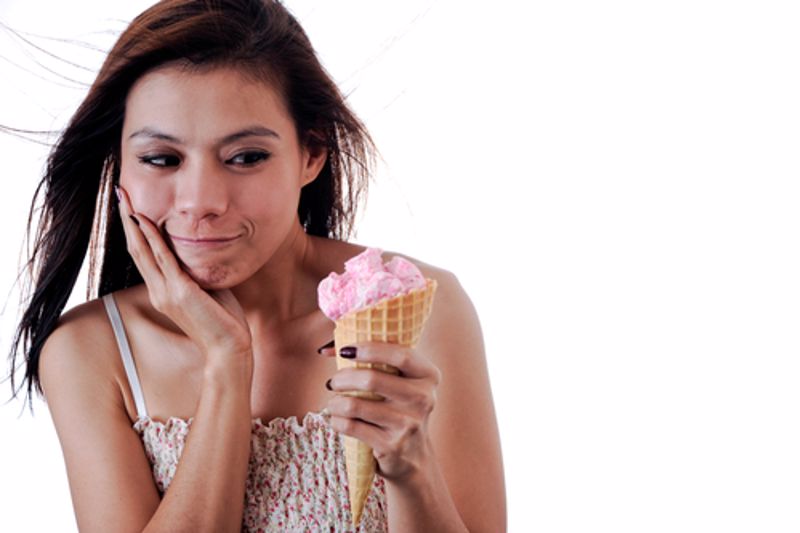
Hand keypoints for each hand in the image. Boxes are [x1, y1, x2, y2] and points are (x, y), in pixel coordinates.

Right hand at [116, 186, 251, 365]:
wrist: (228, 348)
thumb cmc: (223, 321)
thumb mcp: (207, 290)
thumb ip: (198, 271)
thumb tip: (202, 251)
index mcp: (163, 291)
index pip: (143, 255)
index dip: (135, 230)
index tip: (130, 207)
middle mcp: (158, 291)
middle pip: (136, 249)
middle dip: (127, 220)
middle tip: (120, 194)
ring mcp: (165, 293)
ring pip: (143, 251)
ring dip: (134, 223)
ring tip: (126, 200)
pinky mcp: (179, 292)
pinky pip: (163, 259)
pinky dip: (153, 238)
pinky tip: (146, 220)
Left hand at [322, 342, 441, 480]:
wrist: (413, 457)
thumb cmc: (397, 408)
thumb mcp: (399, 382)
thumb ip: (373, 360)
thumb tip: (326, 350)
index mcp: (428, 376)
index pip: (401, 355)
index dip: (370, 349)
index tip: (345, 351)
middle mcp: (423, 398)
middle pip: (372, 379)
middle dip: (343, 378)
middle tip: (333, 382)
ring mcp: (409, 424)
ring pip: (356, 405)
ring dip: (335, 402)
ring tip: (332, 403)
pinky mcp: (392, 445)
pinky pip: (351, 427)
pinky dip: (336, 421)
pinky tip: (336, 419)